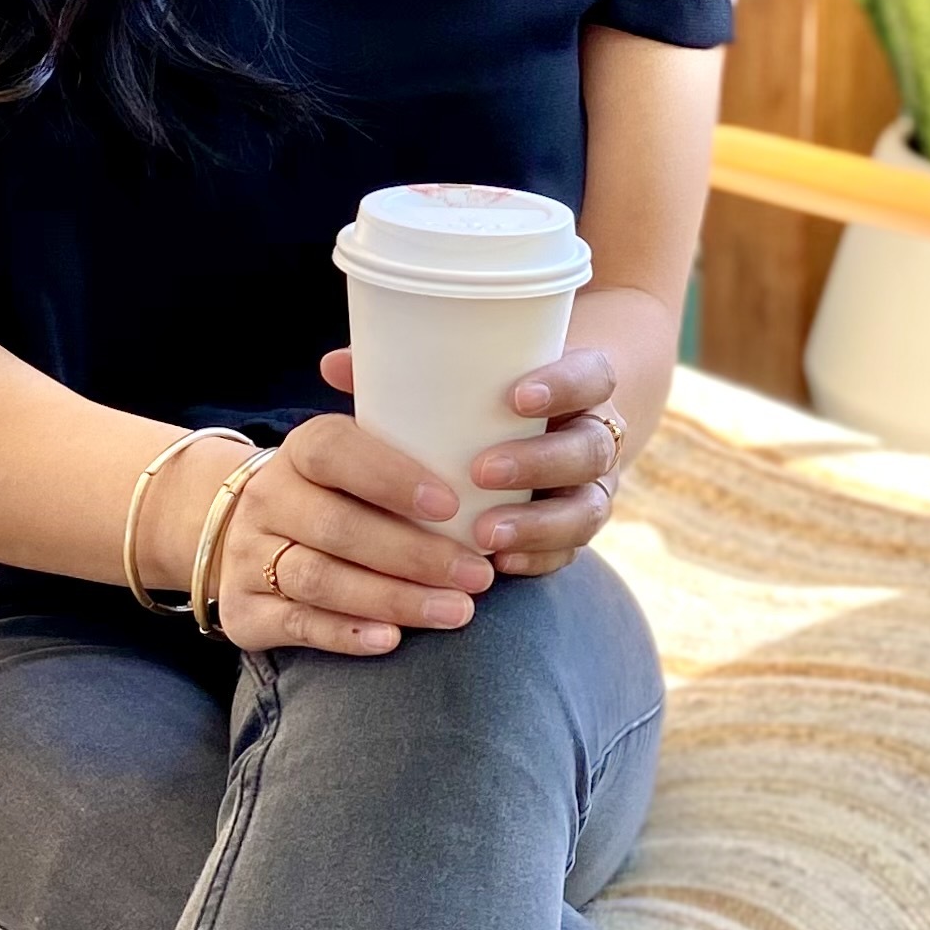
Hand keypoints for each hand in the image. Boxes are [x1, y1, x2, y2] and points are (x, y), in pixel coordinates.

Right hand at [213, 412, 496, 656]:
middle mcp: (268, 499)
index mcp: (299, 451)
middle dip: (415, 555)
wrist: (235, 532)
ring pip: (321, 579)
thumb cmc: (332, 494)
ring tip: (456, 610)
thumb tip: (479, 418)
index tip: (451, 504)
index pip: (335, 453)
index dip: (391, 477)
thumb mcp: (352, 458)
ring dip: (393, 599)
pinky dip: (346, 634)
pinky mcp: (244, 612)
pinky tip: (393, 639)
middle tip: (477, 575)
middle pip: (338, 527)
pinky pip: (296, 625)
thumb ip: (403, 441)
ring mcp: (248, 556)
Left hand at [320, 344, 623, 577]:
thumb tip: (334, 366)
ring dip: (538, 524)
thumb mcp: (473, 377)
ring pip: (587, 509)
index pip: (591, 376)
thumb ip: (410, 371)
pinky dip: (538, 558)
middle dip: (539, 462)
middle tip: (482, 471)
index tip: (516, 397)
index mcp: (579, 386)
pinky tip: (501, 564)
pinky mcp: (577, 531)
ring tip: (483, 535)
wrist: (552, 426)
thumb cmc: (496, 395)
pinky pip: (570, 551)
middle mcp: (594, 436)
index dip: (563, 385)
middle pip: (589, 449)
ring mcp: (591, 487)